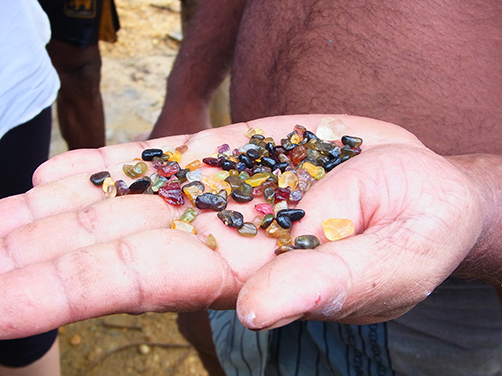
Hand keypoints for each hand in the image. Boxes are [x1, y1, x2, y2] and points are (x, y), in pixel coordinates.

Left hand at [0, 115, 484, 338]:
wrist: (424, 188)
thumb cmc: (417, 233)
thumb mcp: (391, 265)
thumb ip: (328, 285)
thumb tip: (261, 308)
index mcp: (249, 271)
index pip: (139, 281)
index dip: (65, 290)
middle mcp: (216, 234)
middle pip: (107, 243)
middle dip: (33, 253)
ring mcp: (218, 192)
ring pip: (119, 200)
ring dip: (51, 210)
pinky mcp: (232, 155)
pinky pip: (155, 160)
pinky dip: (103, 166)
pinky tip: (55, 174)